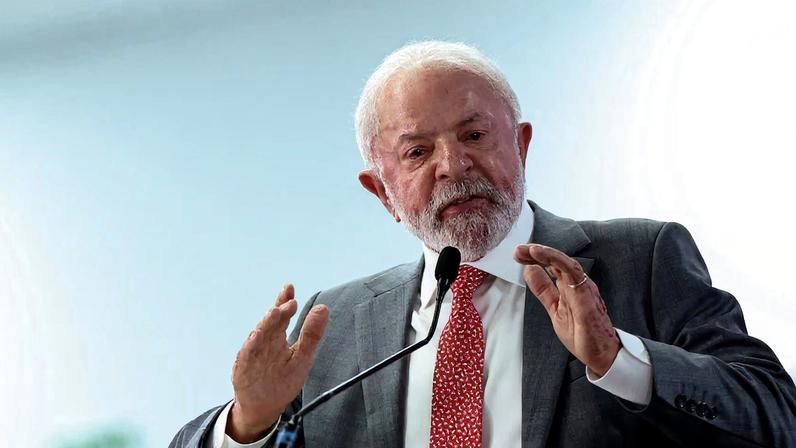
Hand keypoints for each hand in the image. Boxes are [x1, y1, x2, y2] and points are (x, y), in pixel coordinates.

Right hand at [227, 284, 329, 442]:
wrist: (263, 408)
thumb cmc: (282, 381)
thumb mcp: (302, 357)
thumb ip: (311, 334)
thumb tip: (323, 308)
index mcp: (277, 337)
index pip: (281, 315)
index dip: (284, 301)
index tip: (290, 287)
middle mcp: (264, 342)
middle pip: (270, 322)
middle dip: (279, 311)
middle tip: (289, 302)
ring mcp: (253, 354)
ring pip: (258, 335)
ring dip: (266, 323)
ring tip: (275, 312)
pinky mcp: (243, 369)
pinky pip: (246, 356)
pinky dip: (250, 346)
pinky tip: (256, 336)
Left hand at [514, 244, 619, 375]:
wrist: (602, 354)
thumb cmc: (582, 333)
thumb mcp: (554, 308)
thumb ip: (543, 290)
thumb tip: (530, 270)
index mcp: (568, 286)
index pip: (550, 265)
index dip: (534, 258)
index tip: (518, 255)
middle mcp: (576, 283)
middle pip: (555, 260)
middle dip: (536, 253)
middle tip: (518, 250)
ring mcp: (582, 288)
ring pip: (565, 262)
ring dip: (546, 253)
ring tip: (530, 249)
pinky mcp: (586, 296)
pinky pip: (574, 273)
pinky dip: (558, 262)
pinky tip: (542, 256)